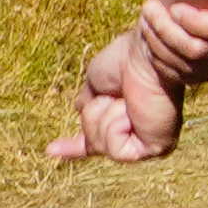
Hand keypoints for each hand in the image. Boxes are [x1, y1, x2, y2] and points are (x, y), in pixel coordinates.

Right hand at [50, 25, 187, 165]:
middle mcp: (139, 132)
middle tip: (115, 94)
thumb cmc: (124, 62)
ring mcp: (149, 142)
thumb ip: (88, 100)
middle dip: (93, 115)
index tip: (50, 150)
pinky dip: (114, 125)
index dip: (73, 146)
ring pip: (100, 145)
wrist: (144, 57)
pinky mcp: (156, 147)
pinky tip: (129, 111)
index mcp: (124, 116)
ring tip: (125, 99)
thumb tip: (79, 109)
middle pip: (92, 142)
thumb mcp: (95, 82)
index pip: (95, 137)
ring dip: (103, 117)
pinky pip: (115, 149)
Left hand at [136, 0, 207, 87]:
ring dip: (155, 38)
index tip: (176, 7)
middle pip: (198, 51)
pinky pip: (171, 72)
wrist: (199, 14)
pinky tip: (147, 31)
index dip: (197, 22)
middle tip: (150, 8)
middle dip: (167, 30)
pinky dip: (153, 52)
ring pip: (181, 63)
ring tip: (146, 15)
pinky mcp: (195, 77)